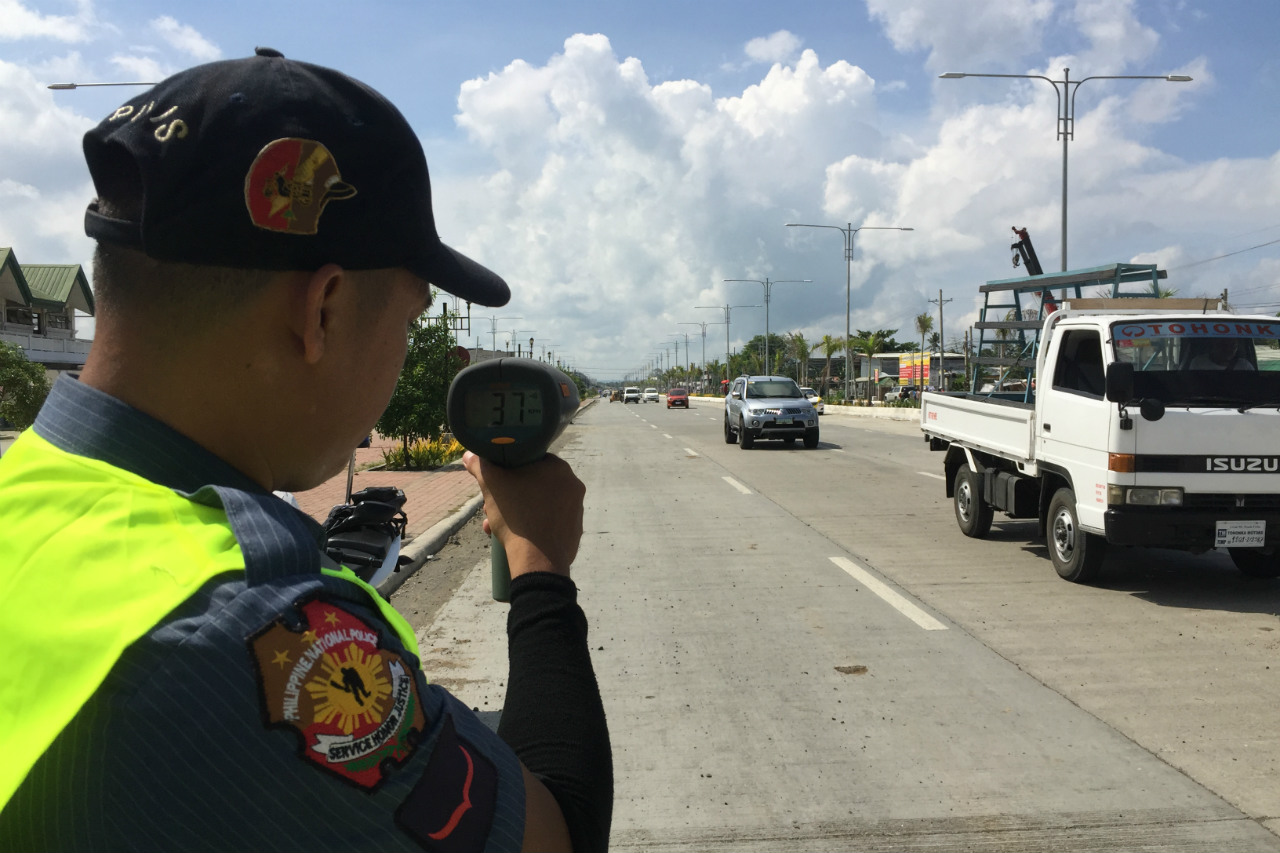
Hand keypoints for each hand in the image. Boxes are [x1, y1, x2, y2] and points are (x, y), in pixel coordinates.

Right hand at [462, 451, 584, 576]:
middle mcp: (573, 485)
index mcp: (558, 467)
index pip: (530, 460)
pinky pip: (550, 522)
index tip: (496, 485)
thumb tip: (469, 455)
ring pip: (541, 504)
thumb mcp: (492, 486)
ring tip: (498, 527)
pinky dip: (534, 526)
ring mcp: (577, 508)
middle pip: (534, 484)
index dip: (509, 471)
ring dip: (518, 512)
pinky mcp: (575, 530)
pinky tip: (517, 537)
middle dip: (510, 496)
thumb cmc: (516, 516)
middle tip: (493, 509)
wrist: (538, 561)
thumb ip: (480, 466)